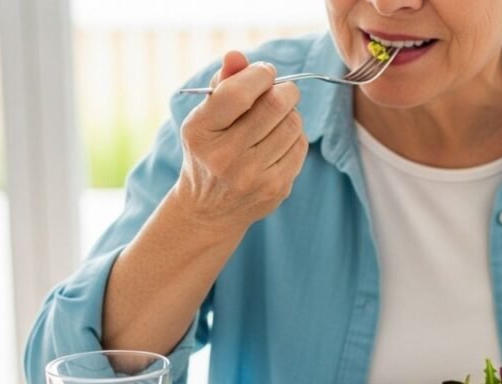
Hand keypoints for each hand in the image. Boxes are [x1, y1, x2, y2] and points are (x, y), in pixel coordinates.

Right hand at [175, 50, 308, 231]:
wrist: (209, 210)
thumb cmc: (208, 151)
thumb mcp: (204, 117)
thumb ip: (222, 83)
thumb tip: (238, 56)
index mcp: (202, 132)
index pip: (239, 92)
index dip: (260, 74)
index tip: (264, 73)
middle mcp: (225, 156)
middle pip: (275, 105)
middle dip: (284, 90)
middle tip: (280, 90)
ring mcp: (252, 176)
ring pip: (293, 124)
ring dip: (291, 113)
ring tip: (277, 117)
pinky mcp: (276, 188)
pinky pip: (300, 146)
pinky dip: (295, 135)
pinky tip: (280, 140)